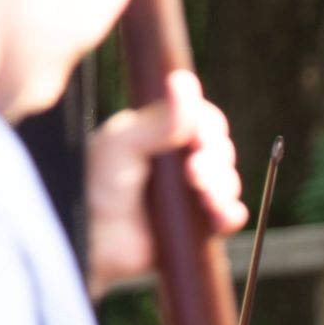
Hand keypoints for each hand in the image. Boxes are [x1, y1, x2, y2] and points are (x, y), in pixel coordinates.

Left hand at [85, 71, 248, 298]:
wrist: (92, 242)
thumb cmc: (94, 188)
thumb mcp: (123, 145)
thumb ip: (159, 120)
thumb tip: (185, 82)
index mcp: (157, 135)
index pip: (201, 120)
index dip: (209, 129)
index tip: (200, 140)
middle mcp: (175, 162)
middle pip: (219, 151)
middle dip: (216, 161)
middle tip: (195, 174)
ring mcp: (187, 195)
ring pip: (227, 182)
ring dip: (224, 187)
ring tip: (205, 197)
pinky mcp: (195, 227)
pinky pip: (228, 217)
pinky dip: (231, 214)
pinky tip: (221, 215)